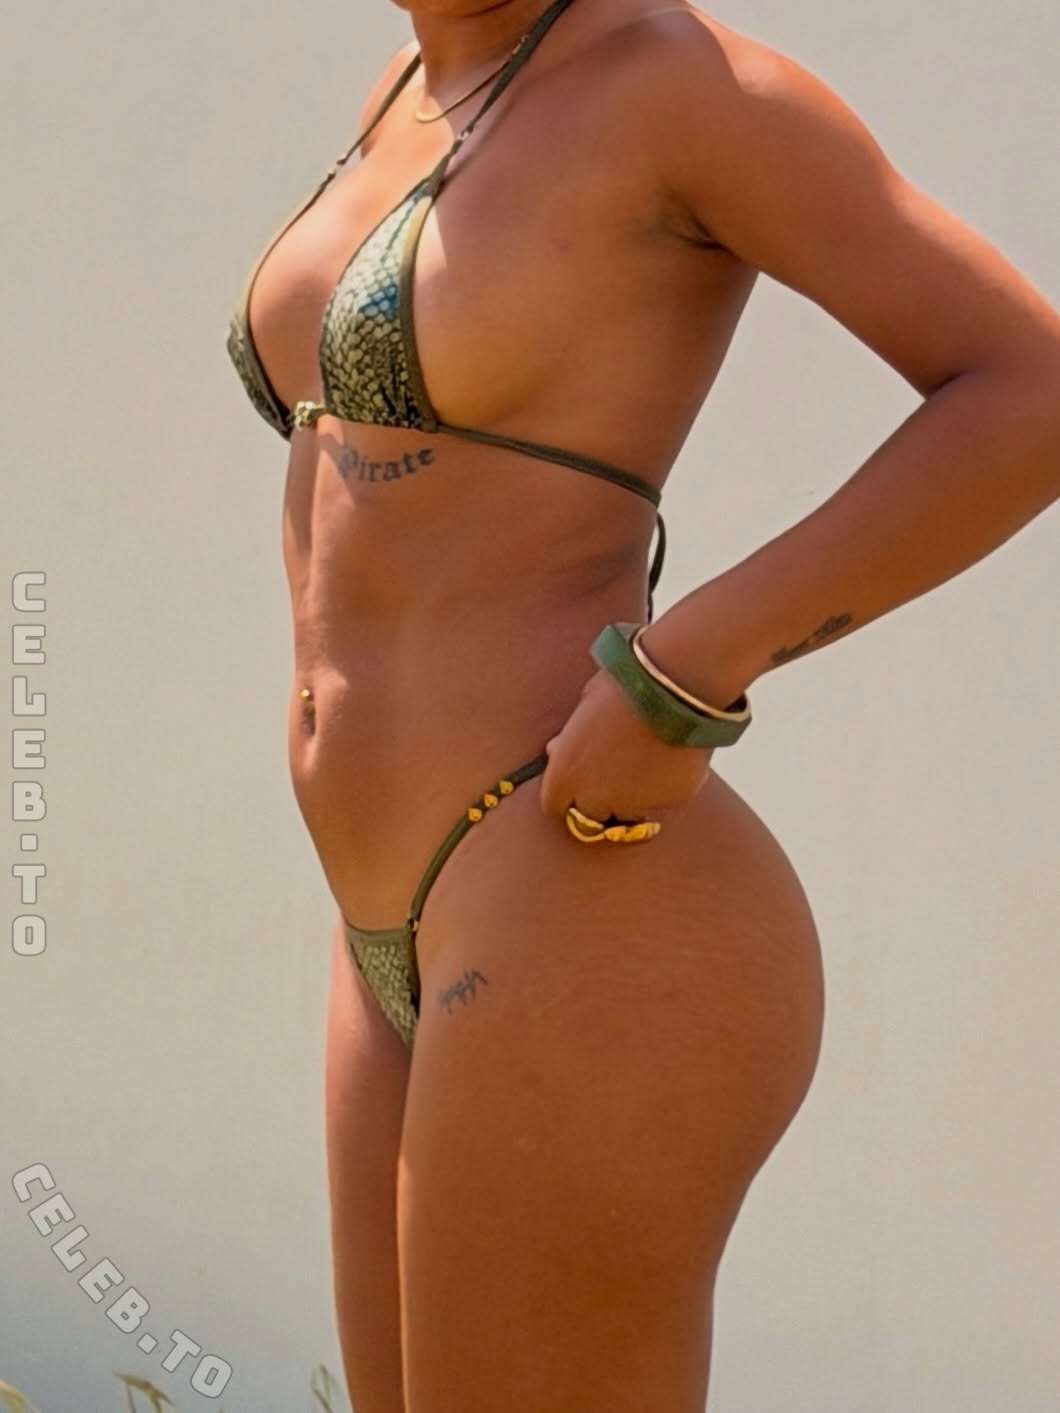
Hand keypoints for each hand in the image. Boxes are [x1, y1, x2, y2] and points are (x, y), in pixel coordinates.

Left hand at [538, 666, 712, 824]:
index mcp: (566, 775)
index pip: (554, 804)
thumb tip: (559, 749)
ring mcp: (635, 804)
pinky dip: (666, 784)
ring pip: (630, 810)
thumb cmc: (622, 686)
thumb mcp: (584, 707)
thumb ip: (570, 737)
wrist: (674, 687)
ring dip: (633, 794)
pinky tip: (673, 754)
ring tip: (647, 758)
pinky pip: (665, 798)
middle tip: (614, 769)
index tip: (577, 777)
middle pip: (590, 816)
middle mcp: (596, 799)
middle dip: (598, 798)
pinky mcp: (671, 801)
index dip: (565, 792)